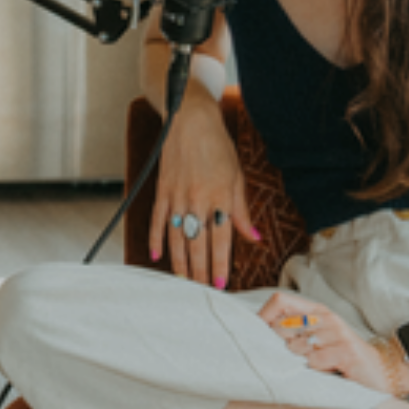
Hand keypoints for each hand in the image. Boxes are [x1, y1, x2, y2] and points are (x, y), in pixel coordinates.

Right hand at [149, 107, 257, 287]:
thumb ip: (242, 209)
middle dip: (200, 270)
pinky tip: (156, 255)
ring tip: (183, 281)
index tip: (221, 283)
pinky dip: (156, 238)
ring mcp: (177, 196)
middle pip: (198, 243)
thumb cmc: (217, 145)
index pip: (221, 240)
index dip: (220, 263)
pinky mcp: (162, 189)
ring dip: (180, 261)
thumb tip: (253, 236)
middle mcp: (197, 200)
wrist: (189, 119)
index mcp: (220, 197)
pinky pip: (156, 219)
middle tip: (202, 290)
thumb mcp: (236, 176)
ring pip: (178, 237)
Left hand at [258, 292, 406, 393]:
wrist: (381, 373)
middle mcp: (326, 317)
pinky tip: (330, 370)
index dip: (264, 317)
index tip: (260, 335)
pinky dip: (317, 370)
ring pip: (297, 346)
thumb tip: (261, 330)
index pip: (280, 300)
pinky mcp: (346, 351)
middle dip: (282, 347)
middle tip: (298, 358)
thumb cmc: (342, 358)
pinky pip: (315, 361)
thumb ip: (293, 331)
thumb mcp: (316, 340)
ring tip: (318, 364)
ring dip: (302, 360)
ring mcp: (337, 332)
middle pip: (283, 326)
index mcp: (316, 311)